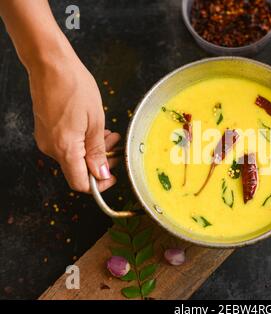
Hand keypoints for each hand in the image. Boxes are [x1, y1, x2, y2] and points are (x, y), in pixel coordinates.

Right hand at [30, 54, 119, 192]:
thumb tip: (101, 174)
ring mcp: (46, 139)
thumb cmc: (74, 86)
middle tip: (116, 148)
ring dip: (94, 149)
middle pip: (78, 170)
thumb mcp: (95, 121)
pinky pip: (67, 145)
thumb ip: (97, 151)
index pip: (80, 183)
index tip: (113, 174)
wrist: (50, 64)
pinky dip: (83, 141)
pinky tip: (95, 129)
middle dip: (101, 162)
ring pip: (74, 156)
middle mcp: (51, 148)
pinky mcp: (46, 130)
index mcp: (64, 148)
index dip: (99, 183)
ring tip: (110, 134)